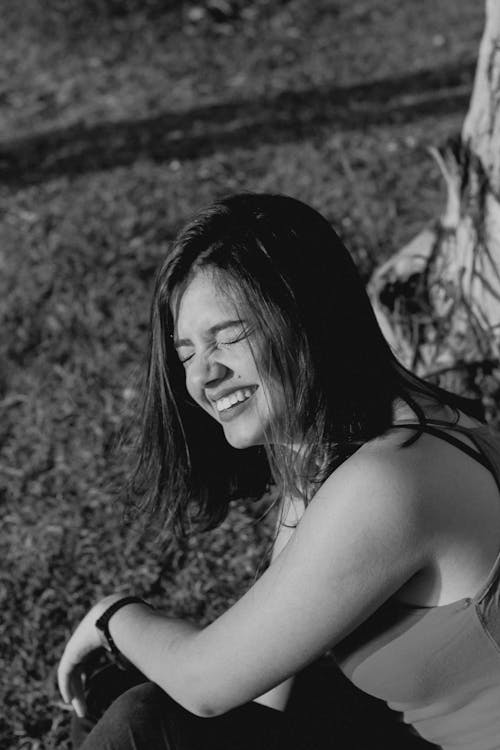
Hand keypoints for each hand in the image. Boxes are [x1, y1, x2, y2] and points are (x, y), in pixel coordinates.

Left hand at [57, 593, 122, 716]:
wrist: (122, 617)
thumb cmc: (134, 630)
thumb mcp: (134, 647)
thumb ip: (133, 657)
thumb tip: (136, 667)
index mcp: (101, 634)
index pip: (92, 657)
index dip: (92, 673)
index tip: (95, 689)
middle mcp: (88, 638)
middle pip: (82, 667)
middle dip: (83, 687)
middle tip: (87, 707)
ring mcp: (79, 643)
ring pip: (73, 672)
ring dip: (76, 692)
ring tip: (82, 711)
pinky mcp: (72, 651)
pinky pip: (65, 672)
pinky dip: (67, 686)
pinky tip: (69, 700)